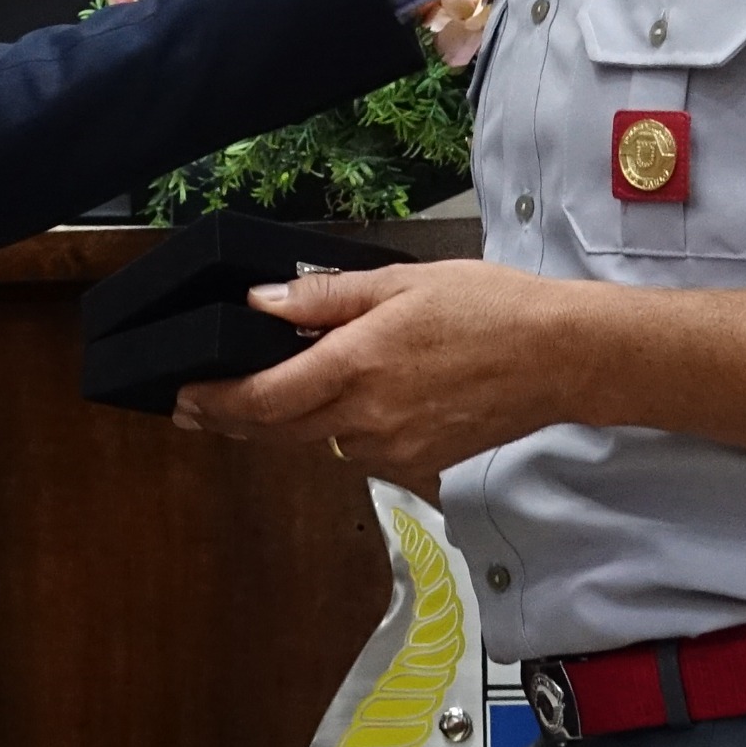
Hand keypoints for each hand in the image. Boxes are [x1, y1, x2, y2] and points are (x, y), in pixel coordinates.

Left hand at [174, 263, 595, 480]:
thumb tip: (265, 301)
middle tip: (196, 410)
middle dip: (231, 420)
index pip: (264, 398)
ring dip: (284, 426)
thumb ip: (327, 297)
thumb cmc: (490, 309)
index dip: (216, 402)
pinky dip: (337, 432)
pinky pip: (358, 452)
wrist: (560, 358)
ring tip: (262, 401)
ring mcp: (392, 449)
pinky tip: (341, 408)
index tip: (185, 397)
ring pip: (316, 443)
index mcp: (357, 367)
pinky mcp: (416, 464)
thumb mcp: (402, 282)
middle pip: (277, 431)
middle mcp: (366, 419)